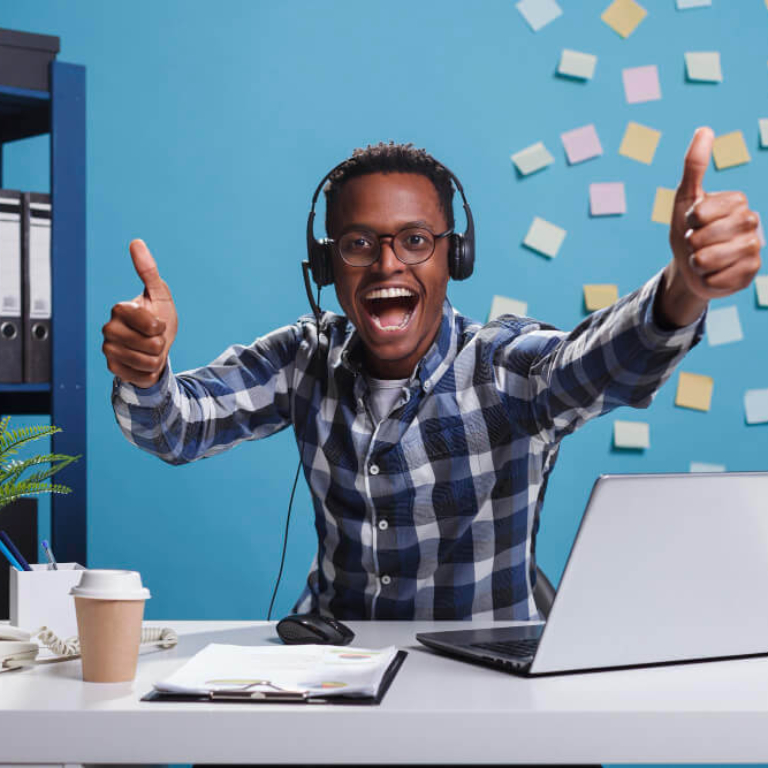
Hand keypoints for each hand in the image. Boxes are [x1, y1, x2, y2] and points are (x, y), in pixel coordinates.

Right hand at [102, 239, 177, 387]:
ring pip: (148, 362)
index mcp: (120, 309)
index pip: (151, 324)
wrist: (155, 348)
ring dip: (157, 359)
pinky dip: (149, 373)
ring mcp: (109, 350)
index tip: (158, 323)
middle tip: (155, 339)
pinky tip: (143, 363)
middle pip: (152, 345)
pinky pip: (141, 376)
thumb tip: (136, 242)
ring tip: (150, 350)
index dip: (162, 327)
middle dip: (162, 344)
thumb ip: (149, 270)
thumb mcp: (160, 295)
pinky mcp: (113, 368)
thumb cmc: (159, 318)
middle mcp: (109, 329)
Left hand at [660, 127, 761, 325]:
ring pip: (712, 258)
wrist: (690, 267)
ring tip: (702, 259)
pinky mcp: (751, 273)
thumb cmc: (688, 230)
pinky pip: (719, 279)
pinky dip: (708, 278)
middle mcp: (752, 222)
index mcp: (737, 201)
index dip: (688, 221)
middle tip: (696, 243)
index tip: (691, 223)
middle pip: (706, 236)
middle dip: (691, 243)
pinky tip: (713, 273)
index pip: (701, 213)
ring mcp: (754, 248)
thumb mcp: (685, 198)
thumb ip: (694, 166)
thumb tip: (705, 129)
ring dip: (697, 262)